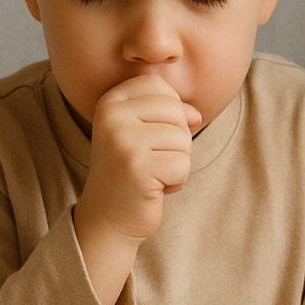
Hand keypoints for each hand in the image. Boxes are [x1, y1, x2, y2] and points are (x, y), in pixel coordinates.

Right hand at [78, 75, 201, 243]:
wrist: (108, 218)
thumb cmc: (131, 171)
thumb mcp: (144, 132)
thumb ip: (170, 113)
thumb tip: (196, 115)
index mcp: (110, 102)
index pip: (160, 86)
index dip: (169, 112)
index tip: (149, 136)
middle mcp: (112, 116)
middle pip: (176, 111)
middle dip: (176, 140)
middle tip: (150, 160)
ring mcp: (123, 140)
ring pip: (183, 139)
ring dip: (177, 163)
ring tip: (151, 174)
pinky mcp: (137, 166)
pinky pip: (183, 164)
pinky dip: (176, 181)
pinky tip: (154, 189)